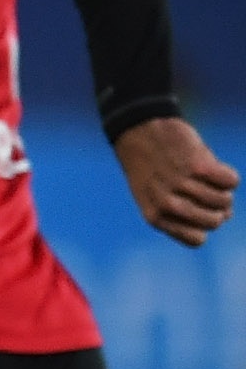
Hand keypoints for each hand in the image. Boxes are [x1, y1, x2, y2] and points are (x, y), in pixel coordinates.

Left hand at [116, 116, 236, 247]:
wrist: (138, 129)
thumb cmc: (151, 166)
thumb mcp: (156, 195)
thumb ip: (187, 210)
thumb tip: (227, 215)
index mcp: (155, 216)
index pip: (197, 240)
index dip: (204, 225)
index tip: (199, 210)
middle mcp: (166, 204)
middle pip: (214, 222)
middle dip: (218, 208)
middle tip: (207, 190)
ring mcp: (181, 185)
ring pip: (224, 201)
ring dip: (223, 190)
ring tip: (208, 178)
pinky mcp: (197, 165)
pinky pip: (230, 181)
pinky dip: (227, 175)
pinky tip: (213, 167)